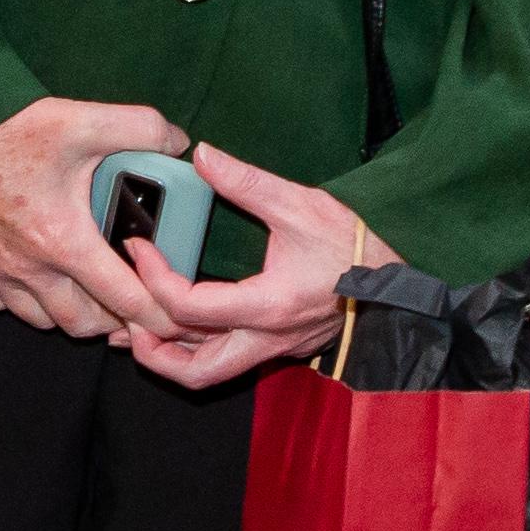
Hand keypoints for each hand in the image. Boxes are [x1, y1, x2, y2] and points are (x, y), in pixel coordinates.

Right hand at [0, 98, 193, 340]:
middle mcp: (27, 267)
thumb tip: (178, 141)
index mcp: (64, 240)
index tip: (178, 321)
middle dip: (117, 320)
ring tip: (95, 293)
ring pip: (41, 320)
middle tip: (137, 300)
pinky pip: (1, 305)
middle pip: (83, 323)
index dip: (159, 316)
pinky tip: (43, 280)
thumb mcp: (84, 120)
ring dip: (73, 314)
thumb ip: (143, 128)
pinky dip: (28, 303)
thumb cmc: (3, 127)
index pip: (124, 298)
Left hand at [112, 137, 397, 390]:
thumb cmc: (358, 247)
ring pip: (208, 374)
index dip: (152, 279)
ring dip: (170, 357)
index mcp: (268, 304)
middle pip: (192, 371)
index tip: (138, 249)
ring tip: (142, 328)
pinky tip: (183, 327)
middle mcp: (268, 337)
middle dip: (149, 348)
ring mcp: (275, 348)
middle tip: (126, 314)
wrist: (402, 281)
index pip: (188, 307)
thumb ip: (247, 182)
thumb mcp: (302, 205)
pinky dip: (196, 349)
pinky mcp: (282, 347)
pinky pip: (228, 361)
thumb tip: (202, 156)